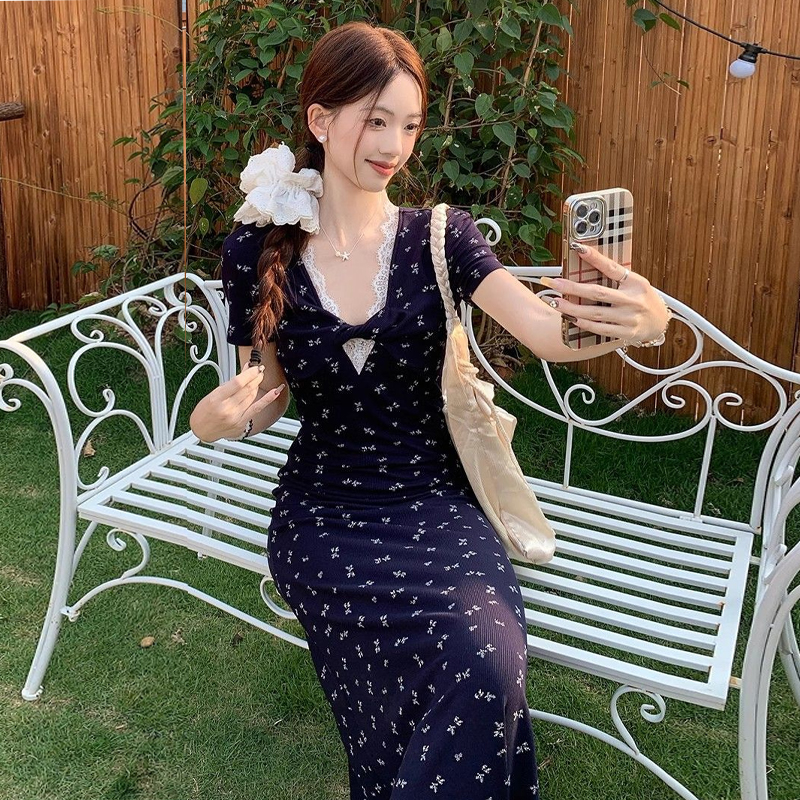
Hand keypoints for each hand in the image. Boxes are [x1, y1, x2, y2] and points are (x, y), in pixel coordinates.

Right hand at [191, 363, 284, 440]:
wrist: (202, 430)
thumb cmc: (204, 412)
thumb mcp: (212, 394)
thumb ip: (230, 383)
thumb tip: (246, 371)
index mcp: (217, 399)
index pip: (238, 382)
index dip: (249, 373)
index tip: (255, 367)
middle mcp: (227, 409)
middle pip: (247, 389)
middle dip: (255, 377)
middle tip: (259, 370)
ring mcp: (236, 417)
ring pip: (252, 396)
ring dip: (257, 385)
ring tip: (258, 378)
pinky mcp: (242, 423)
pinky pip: (257, 408)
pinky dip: (267, 399)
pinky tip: (275, 392)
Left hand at [540, 245, 669, 342]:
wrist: (659, 324)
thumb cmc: (642, 299)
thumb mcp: (634, 284)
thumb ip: (616, 277)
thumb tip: (588, 264)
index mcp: (635, 283)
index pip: (612, 268)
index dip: (595, 258)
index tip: (578, 248)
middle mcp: (633, 300)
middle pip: (597, 293)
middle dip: (572, 287)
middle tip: (553, 283)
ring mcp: (629, 318)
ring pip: (595, 313)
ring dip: (572, 308)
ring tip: (555, 303)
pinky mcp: (626, 333)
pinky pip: (600, 328)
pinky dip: (584, 323)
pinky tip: (570, 318)